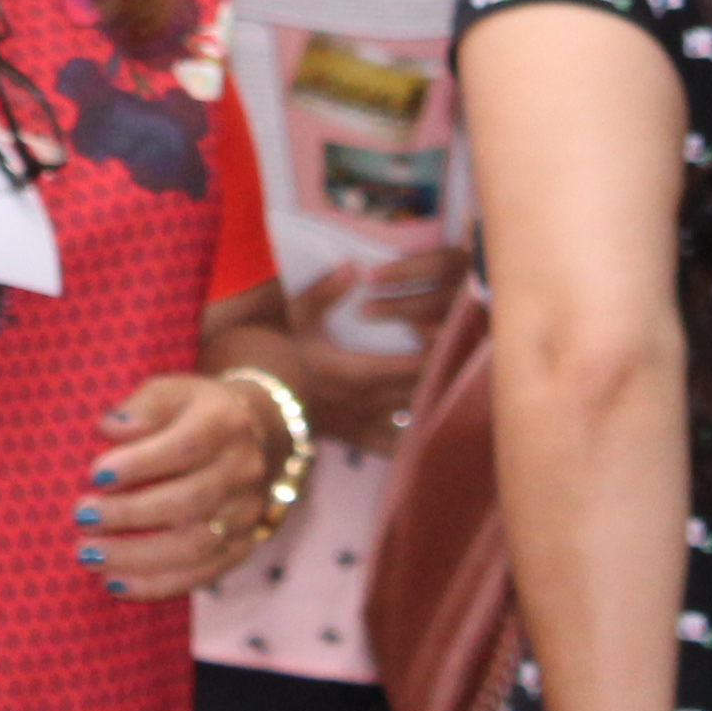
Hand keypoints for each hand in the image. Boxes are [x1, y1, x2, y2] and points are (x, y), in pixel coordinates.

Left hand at [78, 365, 276, 598]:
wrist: (253, 438)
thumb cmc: (193, 413)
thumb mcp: (170, 391)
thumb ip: (142, 406)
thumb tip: (111, 428)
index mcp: (225, 422)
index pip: (187, 446)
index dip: (140, 464)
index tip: (95, 475)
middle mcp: (244, 470)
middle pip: (191, 501)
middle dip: (130, 514)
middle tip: (82, 516)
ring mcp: (246, 513)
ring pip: (196, 545)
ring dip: (136, 556)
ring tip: (89, 554)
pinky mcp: (241, 547)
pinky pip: (201, 575)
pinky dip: (156, 584)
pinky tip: (114, 582)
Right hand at [281, 253, 464, 452]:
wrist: (244, 404)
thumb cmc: (267, 356)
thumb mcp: (290, 317)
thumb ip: (324, 293)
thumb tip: (353, 266)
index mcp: (355, 372)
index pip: (413, 366)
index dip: (439, 352)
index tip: (455, 333)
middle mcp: (364, 403)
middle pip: (420, 391)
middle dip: (446, 372)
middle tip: (467, 351)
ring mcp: (359, 424)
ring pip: (411, 417)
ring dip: (435, 399)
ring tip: (457, 379)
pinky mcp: (351, 438)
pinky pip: (390, 445)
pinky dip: (413, 435)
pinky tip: (431, 425)